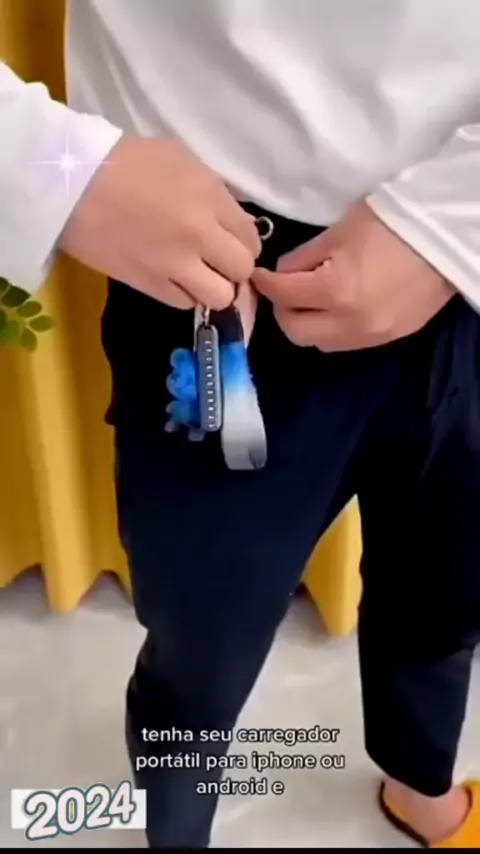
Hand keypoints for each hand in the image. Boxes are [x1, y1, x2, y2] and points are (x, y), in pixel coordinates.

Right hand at [59, 137, 261, 309]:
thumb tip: (230, 218)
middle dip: (234, 267)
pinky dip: (186, 294)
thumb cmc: (126, 162)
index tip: (232, 242)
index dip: (244, 242)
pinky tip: (175, 280)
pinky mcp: (151, 284)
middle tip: (219, 261)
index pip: (251, 236)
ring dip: (215, 287)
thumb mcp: (180, 159)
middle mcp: (201, 235)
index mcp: (211, 198)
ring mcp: (176, 264)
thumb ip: (212, 190)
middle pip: (242, 269)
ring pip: (220, 295)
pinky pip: (186, 303)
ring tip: (200, 277)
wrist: (73, 184)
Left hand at [252, 202, 454, 350]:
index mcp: (335, 290)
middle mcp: (349, 322)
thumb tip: (282, 272)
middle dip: (284, 310)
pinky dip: (332, 328)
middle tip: (285, 289)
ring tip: (311, 299)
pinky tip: (337, 307)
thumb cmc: (392, 224)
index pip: (283, 295)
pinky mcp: (387, 339)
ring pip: (319, 343)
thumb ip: (303, 257)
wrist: (446, 238)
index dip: (265, 283)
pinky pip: (345, 343)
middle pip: (295, 332)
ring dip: (308, 323)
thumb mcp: (339, 232)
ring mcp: (370, 336)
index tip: (259, 274)